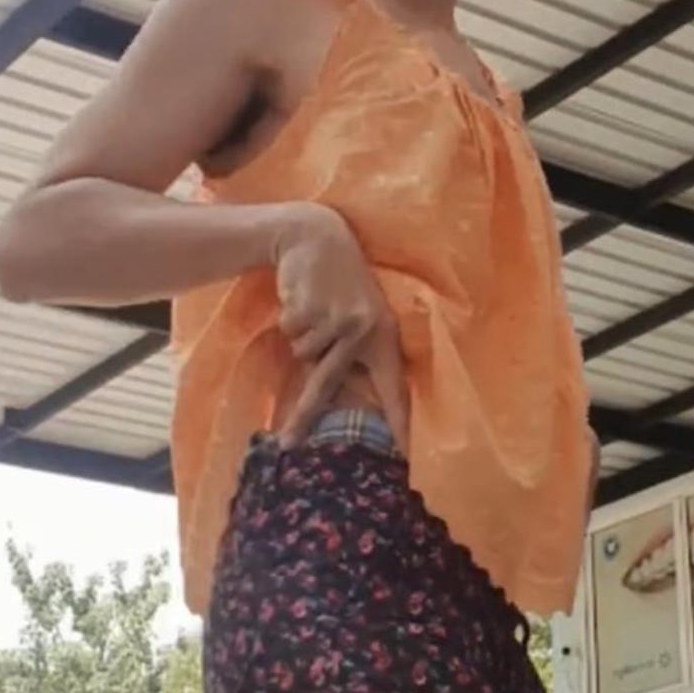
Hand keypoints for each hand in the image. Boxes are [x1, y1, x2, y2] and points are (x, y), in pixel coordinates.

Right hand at [273, 205, 409, 447]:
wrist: (315, 236)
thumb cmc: (338, 284)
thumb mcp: (358, 316)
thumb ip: (355, 353)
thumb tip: (345, 400)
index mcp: (384, 337)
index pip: (395, 387)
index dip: (399, 422)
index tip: (404, 456)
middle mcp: (365, 331)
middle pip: (327, 384)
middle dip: (304, 415)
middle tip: (289, 443)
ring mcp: (337, 320)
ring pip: (302, 354)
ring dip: (299, 336)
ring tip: (312, 308)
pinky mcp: (311, 309)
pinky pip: (290, 333)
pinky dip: (289, 320)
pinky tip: (301, 296)